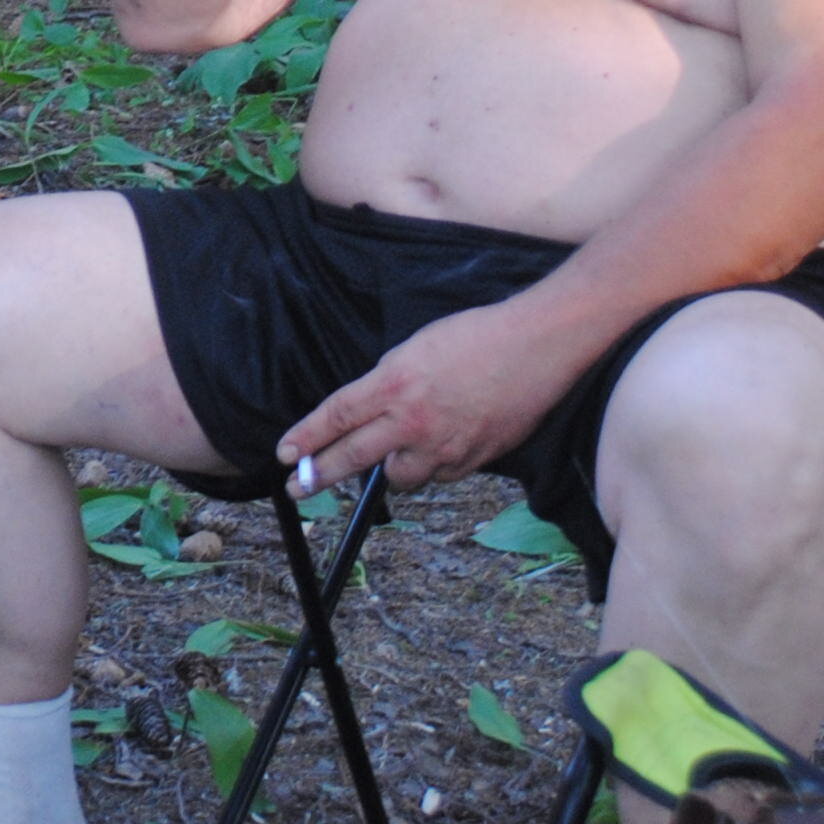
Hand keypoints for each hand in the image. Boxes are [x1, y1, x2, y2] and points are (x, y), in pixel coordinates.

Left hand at [277, 300, 577, 492]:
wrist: (537, 344)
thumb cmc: (477, 335)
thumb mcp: (415, 348)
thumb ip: (388, 384)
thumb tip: (370, 413)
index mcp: (393, 383)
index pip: (337, 416)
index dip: (307, 437)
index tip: (286, 454)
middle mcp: (412, 419)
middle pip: (353, 457)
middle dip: (320, 476)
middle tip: (298, 488)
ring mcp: (443, 445)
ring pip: (400, 476)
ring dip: (393, 467)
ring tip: (399, 450)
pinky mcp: (473, 460)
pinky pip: (440, 474)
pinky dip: (435, 464)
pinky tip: (445, 443)